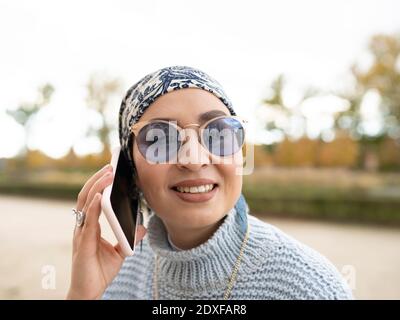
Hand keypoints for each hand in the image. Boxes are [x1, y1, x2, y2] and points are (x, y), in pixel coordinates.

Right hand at [66, 164, 146, 299]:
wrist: (89, 292)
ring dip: (96, 187)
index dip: (98, 185)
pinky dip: (92, 207)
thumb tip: (141, 227)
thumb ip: (129, 238)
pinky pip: (87, 222)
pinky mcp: (83, 244)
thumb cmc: (100, 271)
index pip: (92, 199)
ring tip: (107, 174)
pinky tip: (98, 197)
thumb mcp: (120, 252)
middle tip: (110, 166)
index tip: (109, 171)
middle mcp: (83, 227)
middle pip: (86, 196)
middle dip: (97, 180)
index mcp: (90, 226)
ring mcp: (81, 234)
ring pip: (85, 204)